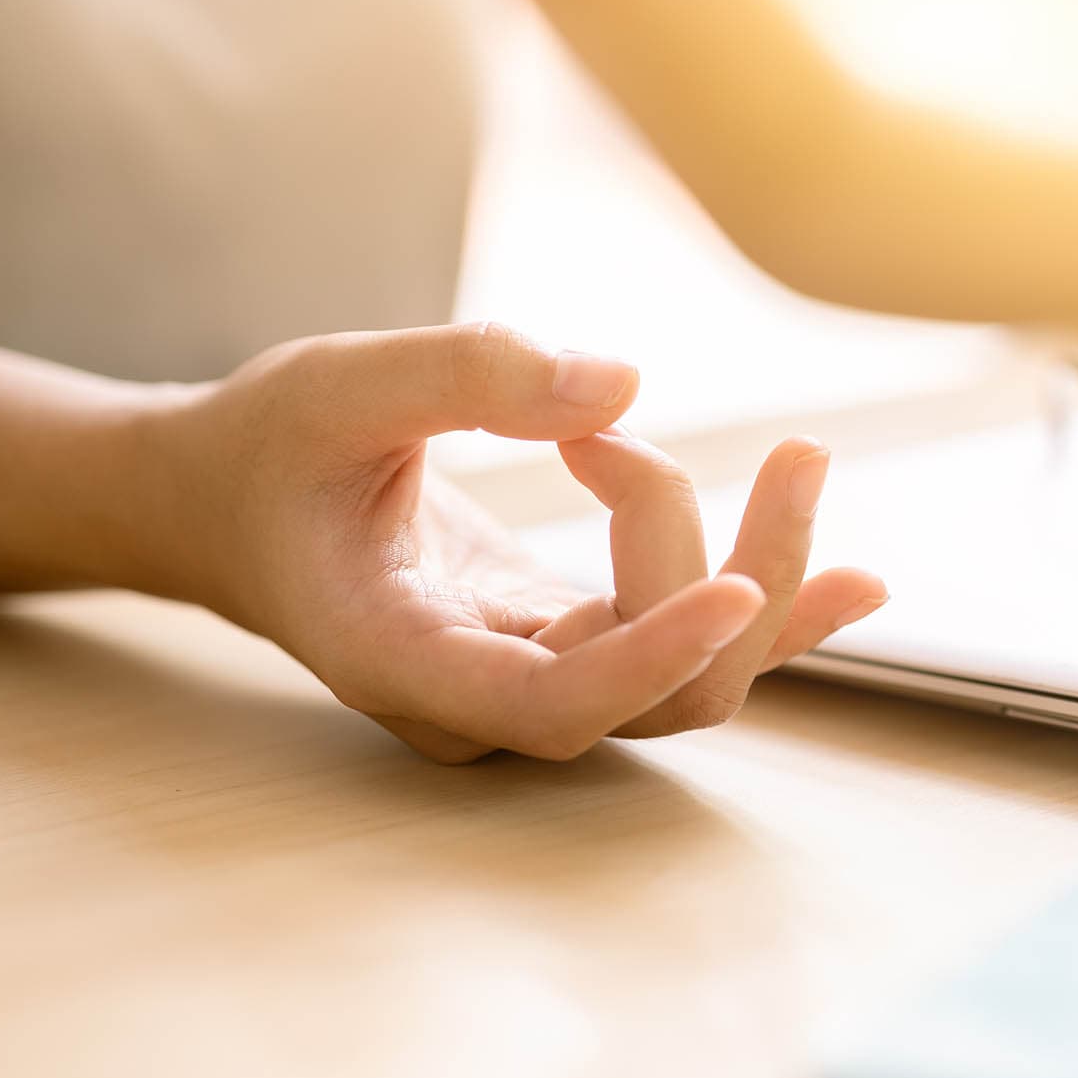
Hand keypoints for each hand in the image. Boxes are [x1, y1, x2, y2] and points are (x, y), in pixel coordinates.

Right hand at [153, 322, 886, 761]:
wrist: (224, 507)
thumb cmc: (266, 449)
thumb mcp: (338, 385)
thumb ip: (465, 373)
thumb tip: (622, 382)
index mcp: (401, 655)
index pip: (553, 703)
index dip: (655, 656)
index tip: (745, 584)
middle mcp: (477, 697)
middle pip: (656, 694)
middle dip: (749, 579)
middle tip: (791, 448)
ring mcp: (527, 680)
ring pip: (686, 681)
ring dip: (769, 579)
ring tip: (806, 460)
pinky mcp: (564, 644)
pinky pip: (682, 652)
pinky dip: (767, 609)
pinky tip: (852, 575)